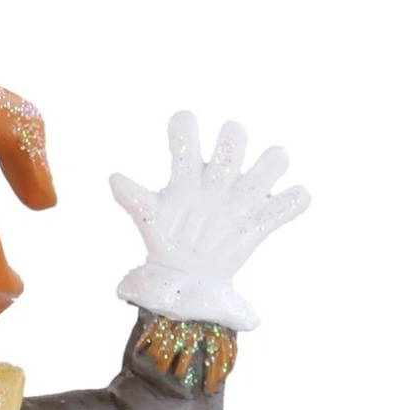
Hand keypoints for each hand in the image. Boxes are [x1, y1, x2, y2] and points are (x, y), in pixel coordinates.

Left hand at [112, 112, 309, 329]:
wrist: (185, 280)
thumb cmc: (167, 242)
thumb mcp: (150, 219)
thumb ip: (134, 199)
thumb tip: (114, 178)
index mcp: (188, 173)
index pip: (187, 132)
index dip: (185, 128)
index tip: (181, 139)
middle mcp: (218, 177)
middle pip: (235, 135)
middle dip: (231, 142)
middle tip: (220, 172)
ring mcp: (242, 197)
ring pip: (275, 159)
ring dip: (271, 165)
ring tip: (253, 192)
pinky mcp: (260, 221)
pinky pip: (292, 202)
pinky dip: (295, 201)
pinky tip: (284, 206)